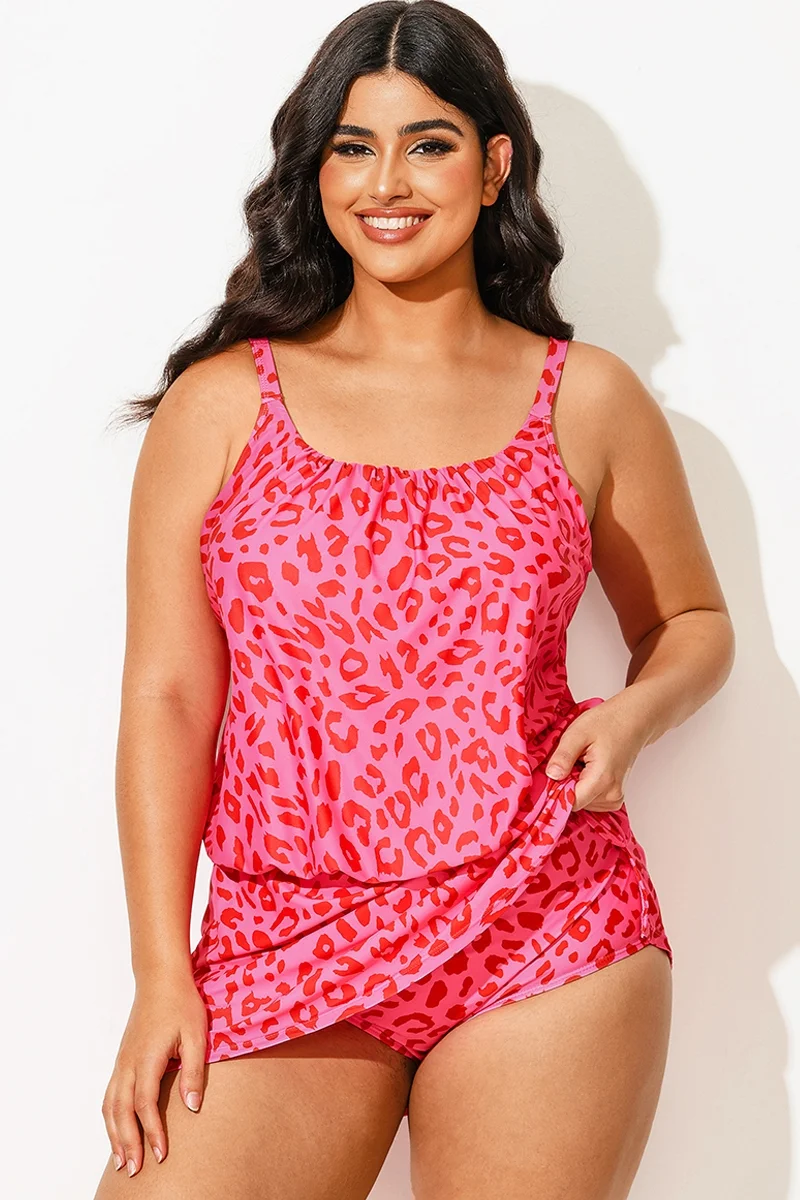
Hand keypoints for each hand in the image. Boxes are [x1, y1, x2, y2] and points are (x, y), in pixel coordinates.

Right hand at [101, 970, 208, 1175]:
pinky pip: (110, 1095)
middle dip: (127, 1143)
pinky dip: (110, 1118)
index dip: (152, 1133)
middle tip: (134, 1171)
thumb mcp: (196, 1035)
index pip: (145, 1105)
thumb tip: (192, 1108)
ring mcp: (122, 1061)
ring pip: (110, 1105)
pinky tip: (117, 1131)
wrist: (160, 979)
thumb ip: (194, 1072)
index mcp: (147, 1058)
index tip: (161, 1155)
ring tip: (121, 1161)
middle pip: (121, 1112)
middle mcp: (128, 1063)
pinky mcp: (122, 1059)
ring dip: (114, 1135)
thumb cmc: (181, 1004)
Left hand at [544, 693, 649, 812]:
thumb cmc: (608, 723)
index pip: (570, 803)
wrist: (633, 720)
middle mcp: (612, 795)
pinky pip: (591, 800)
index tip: (549, 776)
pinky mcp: (615, 797)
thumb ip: (563, 756)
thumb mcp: (578, 733)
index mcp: (602, 780)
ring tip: (579, 763)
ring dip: (574, 786)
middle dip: (564, 786)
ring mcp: (615, 798)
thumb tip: (551, 776)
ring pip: (582, 802)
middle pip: (575, 803)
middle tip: (567, 762)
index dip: (555, 791)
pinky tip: (586, 770)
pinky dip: (583, 787)